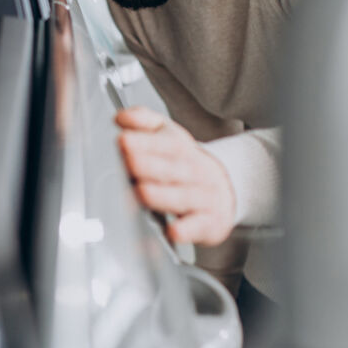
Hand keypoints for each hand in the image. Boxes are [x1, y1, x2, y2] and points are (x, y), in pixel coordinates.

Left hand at [115, 106, 234, 245]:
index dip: (145, 142)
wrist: (226, 189)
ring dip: (162, 196)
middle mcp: (195, 172)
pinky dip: (186, 230)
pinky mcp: (210, 224)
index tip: (124, 141)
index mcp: (183, 149)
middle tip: (129, 162)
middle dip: (150, 166)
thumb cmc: (186, 164)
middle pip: (173, 169)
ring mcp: (203, 199)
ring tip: (142, 192)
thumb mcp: (168, 135)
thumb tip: (120, 117)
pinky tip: (172, 230)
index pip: (166, 144)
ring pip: (183, 197)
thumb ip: (143, 121)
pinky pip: (198, 227)